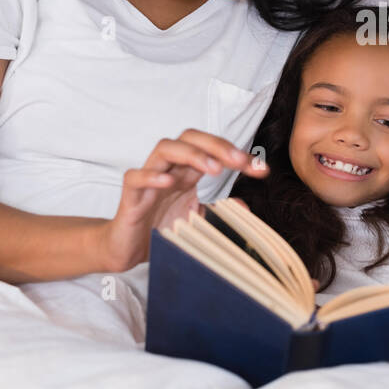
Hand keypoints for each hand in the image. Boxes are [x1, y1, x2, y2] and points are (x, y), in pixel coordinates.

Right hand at [96, 130, 267, 271]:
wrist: (127, 249)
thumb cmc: (160, 228)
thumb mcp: (197, 220)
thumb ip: (219, 211)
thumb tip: (245, 207)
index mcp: (187, 172)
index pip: (212, 150)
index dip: (237, 155)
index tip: (261, 169)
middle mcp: (169, 169)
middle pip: (190, 138)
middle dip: (217, 146)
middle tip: (240, 161)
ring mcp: (148, 180)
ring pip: (165, 149)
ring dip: (192, 154)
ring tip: (214, 169)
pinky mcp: (130, 196)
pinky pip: (135, 177)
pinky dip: (152, 176)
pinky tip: (169, 181)